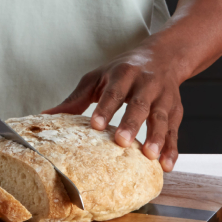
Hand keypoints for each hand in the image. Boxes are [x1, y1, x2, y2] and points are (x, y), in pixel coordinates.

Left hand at [44, 41, 184, 171]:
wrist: (163, 56)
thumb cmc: (124, 70)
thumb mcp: (98, 77)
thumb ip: (76, 99)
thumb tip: (46, 116)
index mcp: (124, 74)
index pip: (113, 91)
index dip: (105, 108)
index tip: (96, 125)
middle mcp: (146, 83)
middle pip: (139, 104)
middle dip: (131, 123)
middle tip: (122, 142)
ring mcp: (163, 97)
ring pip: (161, 117)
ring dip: (157, 137)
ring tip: (149, 156)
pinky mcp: (176, 110)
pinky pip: (175, 130)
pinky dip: (172, 148)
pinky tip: (166, 165)